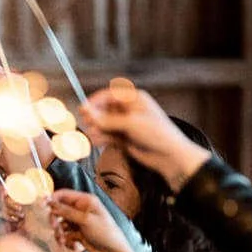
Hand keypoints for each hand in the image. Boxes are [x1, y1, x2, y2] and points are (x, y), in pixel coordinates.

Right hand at [49, 189, 144, 251]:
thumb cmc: (104, 232)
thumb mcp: (84, 220)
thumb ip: (66, 211)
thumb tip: (50, 202)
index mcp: (85, 201)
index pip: (64, 195)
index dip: (52, 199)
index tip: (42, 206)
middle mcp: (81, 209)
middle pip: (59, 210)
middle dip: (55, 219)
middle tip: (54, 227)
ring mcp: (79, 222)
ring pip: (60, 223)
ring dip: (59, 232)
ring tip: (64, 240)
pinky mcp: (77, 233)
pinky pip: (65, 234)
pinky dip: (65, 239)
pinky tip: (71, 245)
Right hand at [80, 84, 209, 190]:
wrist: (168, 156)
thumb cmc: (156, 134)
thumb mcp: (130, 123)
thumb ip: (107, 119)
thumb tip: (87, 111)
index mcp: (134, 99)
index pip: (109, 95)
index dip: (95, 101)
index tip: (83, 109)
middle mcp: (128, 110)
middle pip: (104, 109)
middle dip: (95, 117)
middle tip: (87, 123)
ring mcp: (125, 124)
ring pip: (104, 124)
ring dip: (97, 129)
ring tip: (93, 135)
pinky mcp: (123, 138)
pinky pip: (107, 135)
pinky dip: (101, 138)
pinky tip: (97, 141)